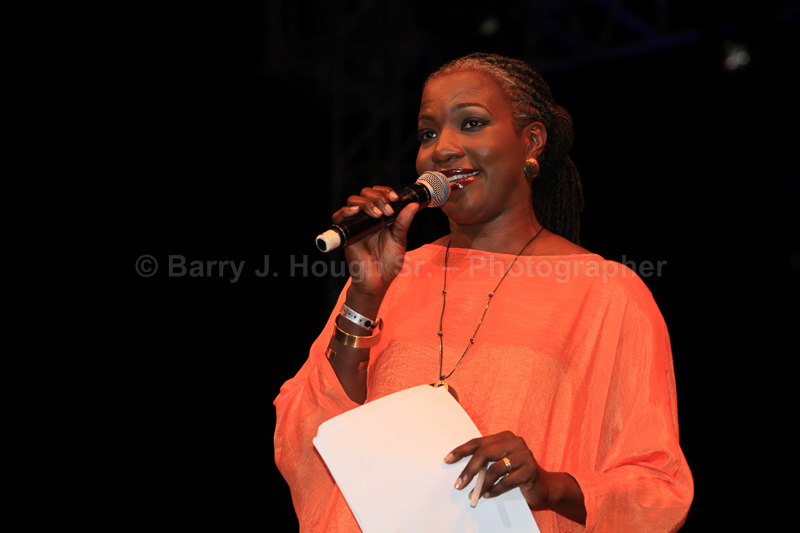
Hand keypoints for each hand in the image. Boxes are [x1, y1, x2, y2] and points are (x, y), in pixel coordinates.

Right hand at [332, 186, 418, 300]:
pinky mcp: (346, 234)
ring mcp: (356, 225)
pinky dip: (345, 211)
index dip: (385, 191)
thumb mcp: (399, 239)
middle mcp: (366, 218)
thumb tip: (413, 204)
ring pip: (352, 201)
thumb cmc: (389, 263)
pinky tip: (356, 212)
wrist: (378, 281)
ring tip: (377, 214)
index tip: (395, 198)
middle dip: (377, 197)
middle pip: (365, 193)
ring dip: (366, 203)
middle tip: (388, 211)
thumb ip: (403, 222)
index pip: (378, 194)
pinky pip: (338, 217)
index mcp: (380, 217)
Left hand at [445, 431, 550, 507]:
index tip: (447, 460)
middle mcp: (515, 442)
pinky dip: (495, 490)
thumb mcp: (501, 463)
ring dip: (483, 484)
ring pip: (496, 468)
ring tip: (476, 494)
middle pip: (484, 453)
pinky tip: (488, 495)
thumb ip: (486, 461)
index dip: (461, 451)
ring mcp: (525, 455)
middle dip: (469, 470)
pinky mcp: (531, 470)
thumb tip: (461, 470)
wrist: (544, 487)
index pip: (478, 442)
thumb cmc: (517, 474)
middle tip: (459, 484)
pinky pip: (507, 481)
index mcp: (505, 436)